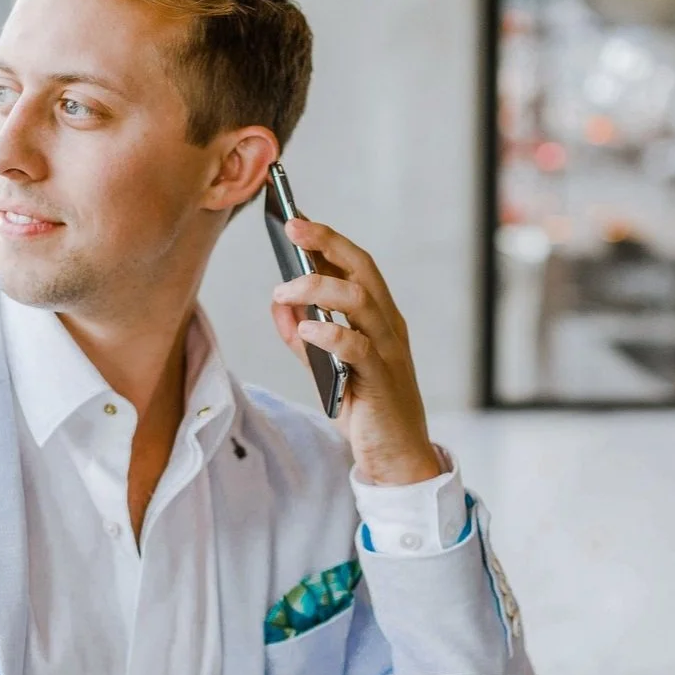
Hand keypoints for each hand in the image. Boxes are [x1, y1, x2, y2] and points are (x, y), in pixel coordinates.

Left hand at [270, 217, 440, 485]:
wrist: (395, 457)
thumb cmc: (364, 409)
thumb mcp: (325, 368)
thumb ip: (302, 337)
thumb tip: (278, 303)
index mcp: (378, 317)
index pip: (357, 266)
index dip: (329, 239)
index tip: (297, 218)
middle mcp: (388, 326)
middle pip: (361, 270)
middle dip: (327, 243)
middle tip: (292, 227)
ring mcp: (387, 350)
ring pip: (359, 300)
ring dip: (317, 287)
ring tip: (282, 290)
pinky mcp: (380, 379)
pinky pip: (357, 346)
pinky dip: (330, 332)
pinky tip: (305, 327)